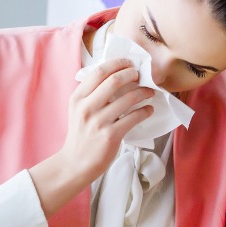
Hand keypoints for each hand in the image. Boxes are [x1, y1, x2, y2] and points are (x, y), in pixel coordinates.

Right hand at [59, 58, 154, 182]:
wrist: (76, 163)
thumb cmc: (81, 135)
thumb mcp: (78, 110)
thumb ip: (91, 93)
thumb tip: (115, 75)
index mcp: (78, 98)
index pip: (99, 72)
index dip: (117, 64)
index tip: (129, 63)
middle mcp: (87, 107)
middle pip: (114, 81)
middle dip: (132, 74)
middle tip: (140, 75)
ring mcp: (99, 122)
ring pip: (128, 98)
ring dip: (143, 92)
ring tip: (149, 92)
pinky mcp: (111, 135)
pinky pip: (134, 117)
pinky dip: (145, 111)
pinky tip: (148, 109)